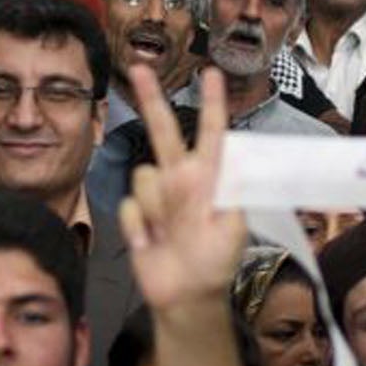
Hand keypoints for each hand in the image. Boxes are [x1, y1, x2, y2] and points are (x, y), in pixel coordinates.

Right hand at [120, 67, 247, 311]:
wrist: (186, 297)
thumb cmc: (216, 263)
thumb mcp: (234, 229)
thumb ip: (230, 193)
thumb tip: (231, 158)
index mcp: (209, 178)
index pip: (212, 134)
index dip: (211, 103)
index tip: (211, 73)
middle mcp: (180, 179)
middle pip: (163, 131)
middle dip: (151, 98)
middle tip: (138, 68)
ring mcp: (156, 196)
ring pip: (144, 177)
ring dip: (157, 207)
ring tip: (171, 233)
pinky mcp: (136, 215)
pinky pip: (131, 207)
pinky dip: (141, 228)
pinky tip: (153, 243)